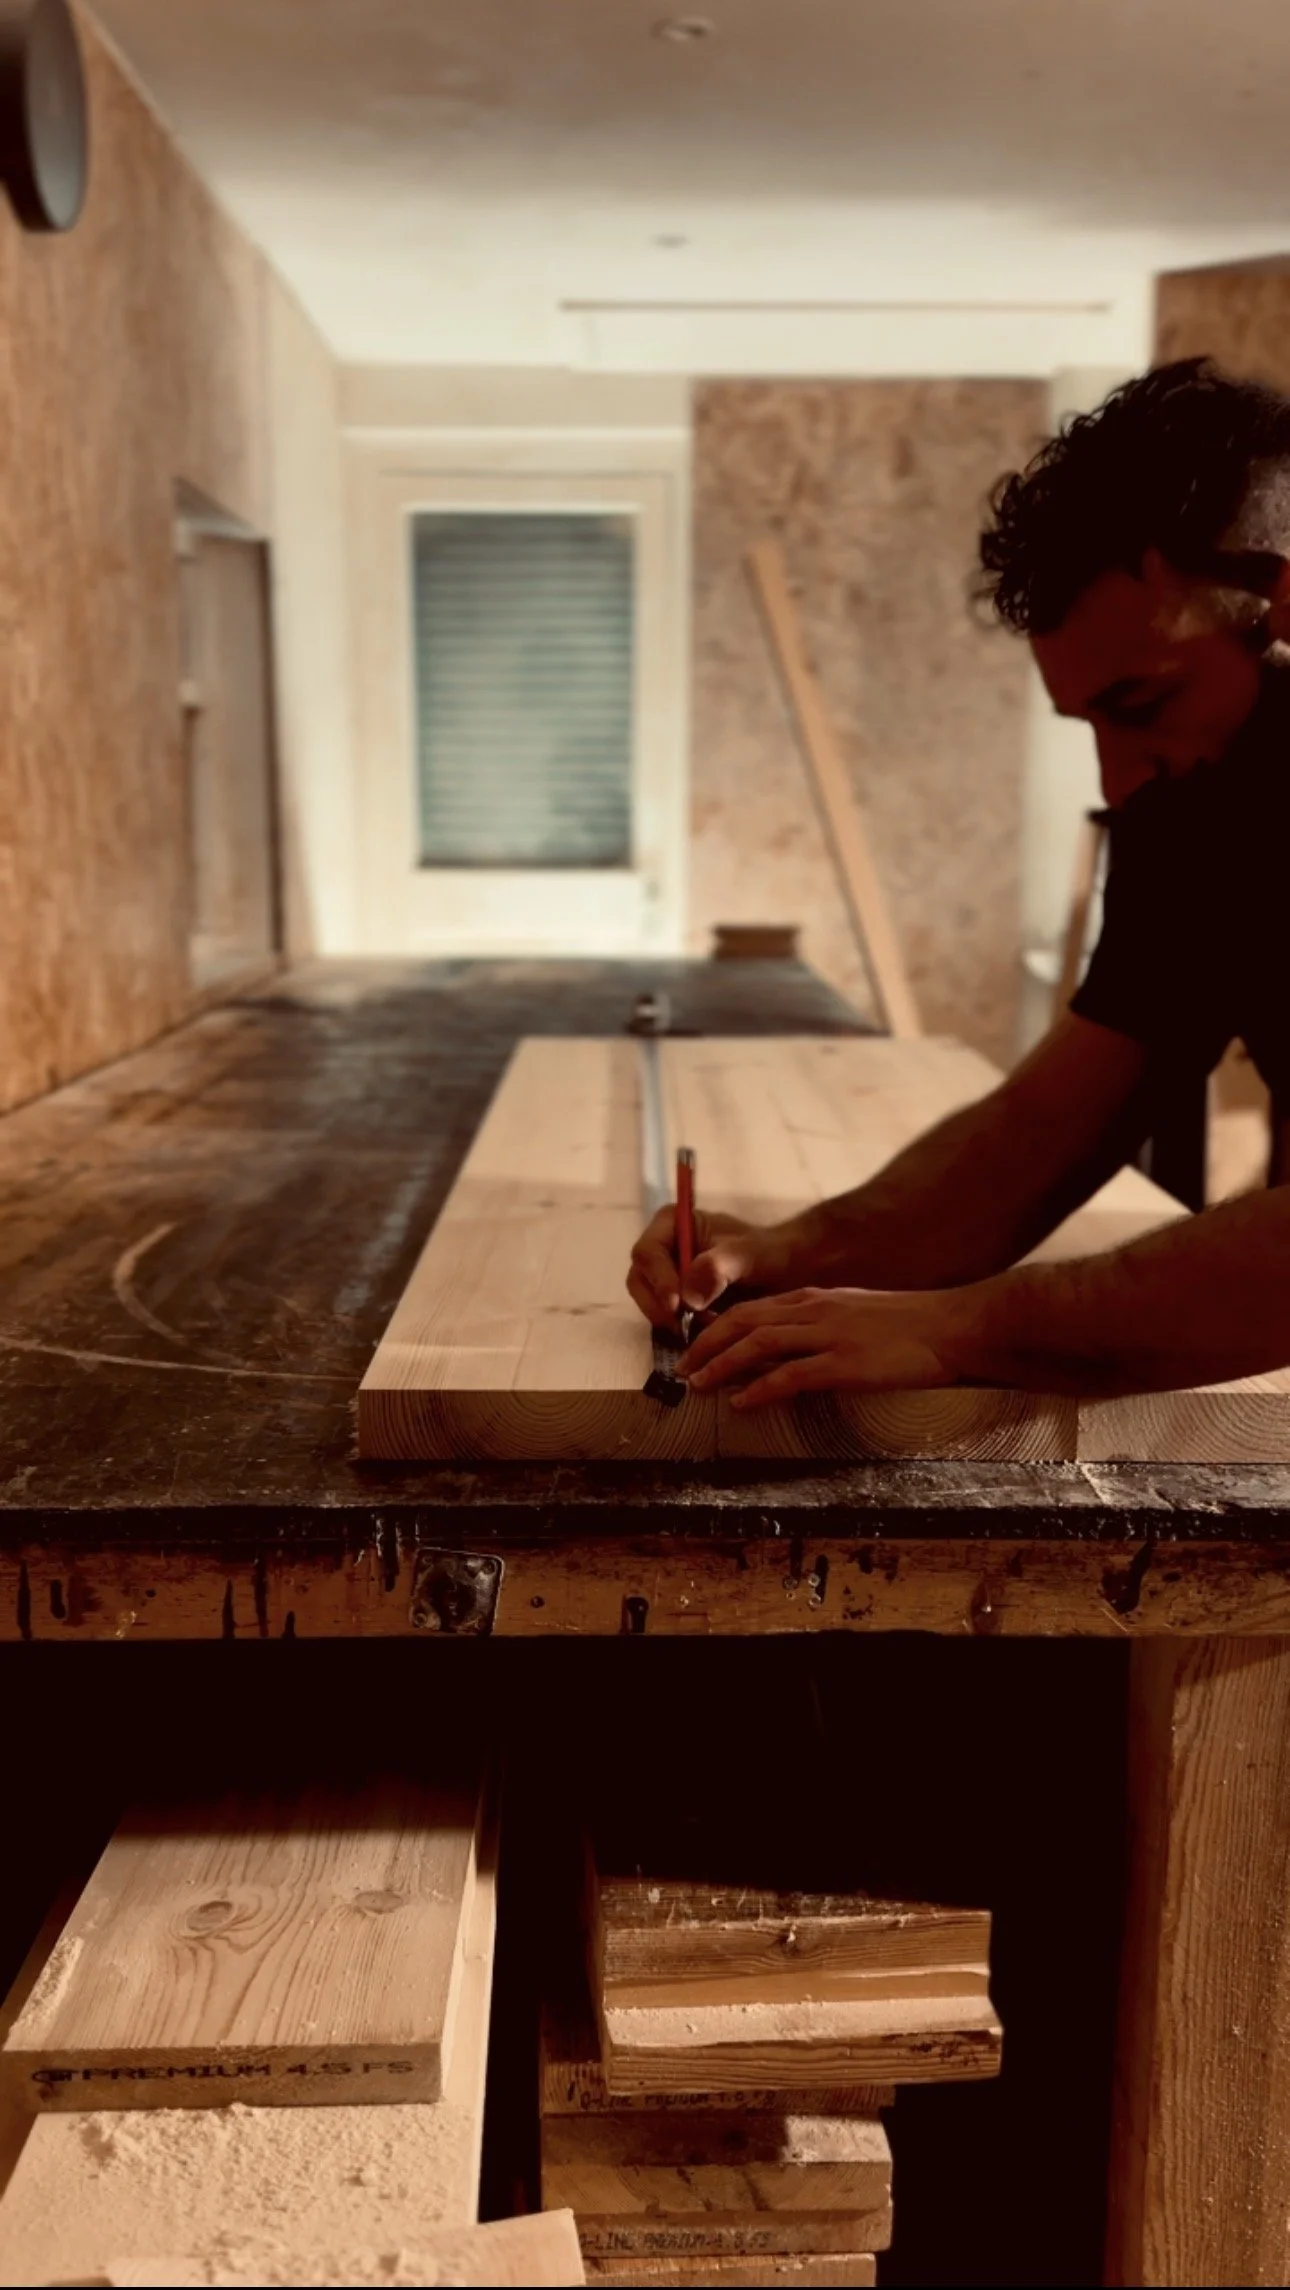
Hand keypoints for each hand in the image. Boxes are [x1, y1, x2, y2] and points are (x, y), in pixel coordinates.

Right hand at [627, 1207, 791, 1331]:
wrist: (784, 1273)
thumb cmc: (767, 1253)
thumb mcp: (748, 1254)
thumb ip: (718, 1268)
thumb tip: (688, 1298)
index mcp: (673, 1223)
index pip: (648, 1252)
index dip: (658, 1280)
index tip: (677, 1305)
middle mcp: (662, 1248)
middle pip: (639, 1279)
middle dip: (658, 1305)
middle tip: (682, 1327)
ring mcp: (665, 1275)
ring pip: (648, 1302)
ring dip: (668, 1321)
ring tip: (700, 1330)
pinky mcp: (673, 1300)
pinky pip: (663, 1318)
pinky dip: (678, 1329)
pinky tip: (700, 1336)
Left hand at [678, 1286, 966, 1408]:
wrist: (953, 1326)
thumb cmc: (910, 1326)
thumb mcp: (855, 1315)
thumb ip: (820, 1326)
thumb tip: (791, 1351)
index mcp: (815, 1298)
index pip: (751, 1308)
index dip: (716, 1328)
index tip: (695, 1348)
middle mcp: (815, 1310)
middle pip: (743, 1322)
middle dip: (706, 1345)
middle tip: (683, 1370)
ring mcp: (829, 1335)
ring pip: (758, 1344)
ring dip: (722, 1366)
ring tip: (698, 1387)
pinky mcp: (846, 1363)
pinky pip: (791, 1376)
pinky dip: (760, 1389)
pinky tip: (741, 1404)